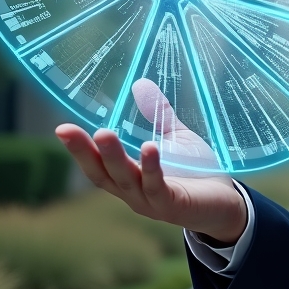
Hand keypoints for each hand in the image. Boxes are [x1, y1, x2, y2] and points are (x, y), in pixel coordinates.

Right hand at [55, 79, 246, 244]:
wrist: (227, 202)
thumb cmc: (197, 172)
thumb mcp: (174, 139)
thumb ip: (158, 116)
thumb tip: (140, 83)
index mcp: (129, 178)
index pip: (97, 164)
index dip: (79, 148)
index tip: (61, 128)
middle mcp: (133, 193)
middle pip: (102, 174)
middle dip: (84, 152)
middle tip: (67, 131)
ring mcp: (150, 202)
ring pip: (126, 180)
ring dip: (114, 157)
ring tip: (104, 134)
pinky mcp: (172, 205)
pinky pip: (157, 187)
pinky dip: (151, 168)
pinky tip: (148, 148)